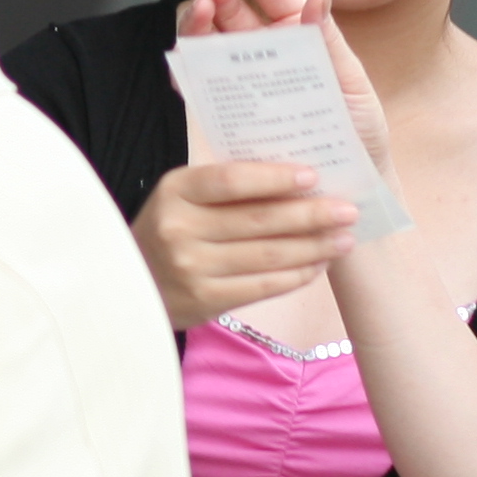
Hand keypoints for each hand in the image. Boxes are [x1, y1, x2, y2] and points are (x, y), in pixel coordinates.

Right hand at [133, 160, 354, 329]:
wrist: (128, 283)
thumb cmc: (170, 230)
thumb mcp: (184, 198)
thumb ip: (228, 188)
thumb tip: (300, 181)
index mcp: (175, 191)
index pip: (232, 180)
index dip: (275, 178)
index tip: (313, 176)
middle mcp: (178, 228)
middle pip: (258, 220)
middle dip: (311, 215)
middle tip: (348, 210)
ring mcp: (190, 268)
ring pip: (267, 255)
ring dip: (314, 246)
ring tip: (345, 238)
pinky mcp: (204, 300)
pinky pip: (263, 286)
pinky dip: (297, 275)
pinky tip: (318, 265)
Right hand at [197, 0, 398, 185]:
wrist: (350, 187)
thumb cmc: (359, 134)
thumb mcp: (352, 84)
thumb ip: (330, 42)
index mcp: (301, 40)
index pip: (278, 0)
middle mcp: (268, 57)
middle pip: (236, 17)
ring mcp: (245, 84)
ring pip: (212, 46)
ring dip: (201, 25)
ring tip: (200, 10)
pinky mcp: (228, 115)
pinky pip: (201, 88)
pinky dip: (187, 69)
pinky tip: (185, 56)